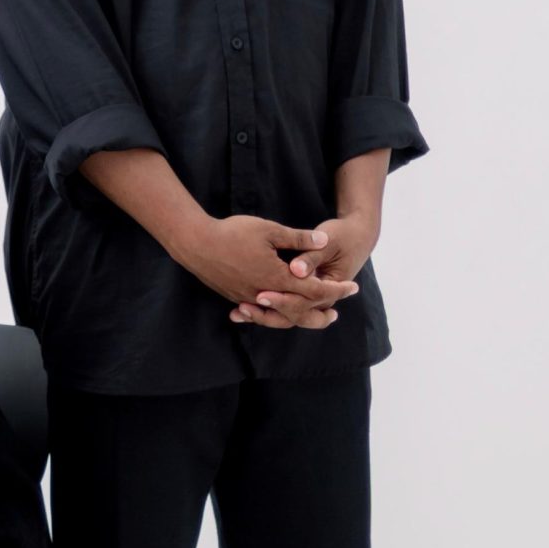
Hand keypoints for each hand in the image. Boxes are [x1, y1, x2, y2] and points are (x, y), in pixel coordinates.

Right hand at [185, 214, 359, 330]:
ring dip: (299, 317)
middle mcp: (265, 294)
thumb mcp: (269, 230)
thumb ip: (298, 238)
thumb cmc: (232, 234)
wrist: (195, 244)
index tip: (352, 288)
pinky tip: (278, 313)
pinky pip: (261, 313)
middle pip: (300, 312)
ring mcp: (249, 299)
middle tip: (337, 313)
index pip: (314, 290)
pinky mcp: (237, 297)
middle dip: (321, 312)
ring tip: (311, 316)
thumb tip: (323, 240)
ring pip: (280, 317)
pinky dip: (275, 316)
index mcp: (277, 278)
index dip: (336, 290)